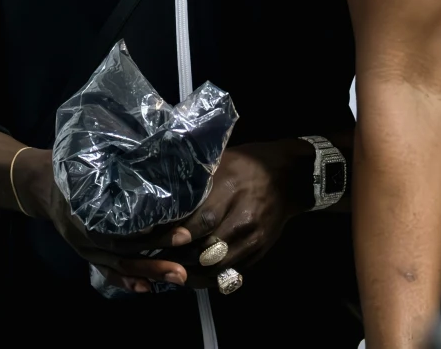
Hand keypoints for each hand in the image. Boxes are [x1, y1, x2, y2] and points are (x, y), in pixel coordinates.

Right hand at [12, 148, 189, 292]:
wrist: (40, 185)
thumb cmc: (70, 164)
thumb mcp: (85, 154)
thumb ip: (112, 157)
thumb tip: (150, 142)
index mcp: (83, 207)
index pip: (117, 226)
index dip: (145, 230)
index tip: (174, 226)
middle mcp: (83, 233)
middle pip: (122, 250)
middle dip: (156, 254)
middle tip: (186, 248)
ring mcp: (84, 248)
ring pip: (118, 265)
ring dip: (149, 272)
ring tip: (179, 276)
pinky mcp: (88, 254)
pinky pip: (107, 272)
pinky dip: (127, 282)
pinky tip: (147, 288)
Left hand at [157, 141, 313, 289]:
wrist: (288, 177)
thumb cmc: (247, 165)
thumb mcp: (221, 163)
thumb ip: (196, 184)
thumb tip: (162, 197)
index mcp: (232, 190)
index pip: (201, 221)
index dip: (176, 236)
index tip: (152, 240)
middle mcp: (244, 218)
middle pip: (206, 248)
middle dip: (176, 257)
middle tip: (152, 257)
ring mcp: (253, 238)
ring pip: (216, 266)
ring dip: (189, 271)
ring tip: (166, 268)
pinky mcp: (258, 252)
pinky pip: (229, 272)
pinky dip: (207, 278)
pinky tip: (189, 274)